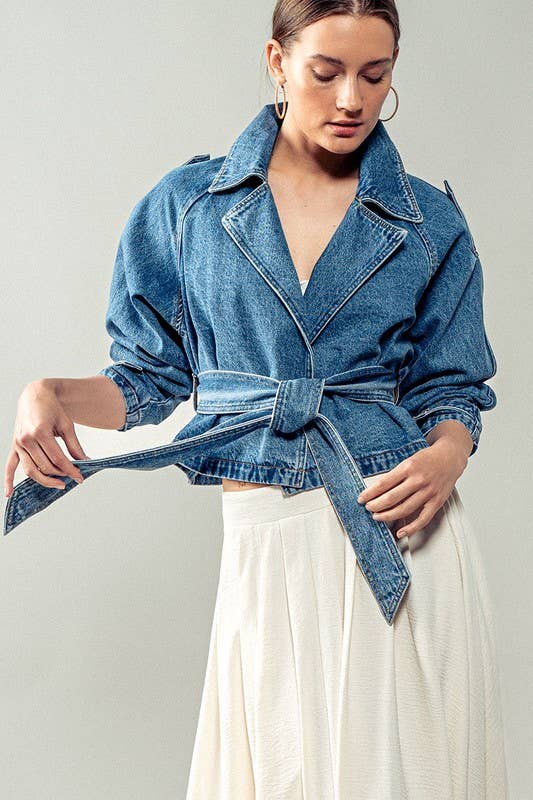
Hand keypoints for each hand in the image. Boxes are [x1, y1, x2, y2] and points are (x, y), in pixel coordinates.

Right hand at [4, 380, 89, 497]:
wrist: (35, 396)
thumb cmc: (52, 409)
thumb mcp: (67, 425)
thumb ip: (74, 445)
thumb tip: (84, 461)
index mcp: (40, 432)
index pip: (57, 459)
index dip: (70, 470)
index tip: (80, 477)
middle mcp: (26, 439)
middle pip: (45, 466)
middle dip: (61, 474)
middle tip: (72, 476)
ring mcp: (18, 443)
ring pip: (31, 470)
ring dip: (45, 480)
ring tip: (59, 484)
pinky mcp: (14, 446)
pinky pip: (9, 466)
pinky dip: (8, 480)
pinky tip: (9, 493)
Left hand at [356, 436, 468, 537]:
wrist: (450, 457)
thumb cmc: (427, 459)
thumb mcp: (409, 460)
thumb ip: (396, 475)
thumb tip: (378, 491)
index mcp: (409, 467)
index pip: (384, 483)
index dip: (370, 493)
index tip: (361, 498)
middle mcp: (418, 480)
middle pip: (392, 498)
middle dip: (376, 505)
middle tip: (368, 508)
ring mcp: (428, 492)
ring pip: (404, 509)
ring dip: (388, 515)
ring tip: (377, 517)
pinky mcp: (437, 502)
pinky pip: (423, 519)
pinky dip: (411, 528)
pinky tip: (400, 532)